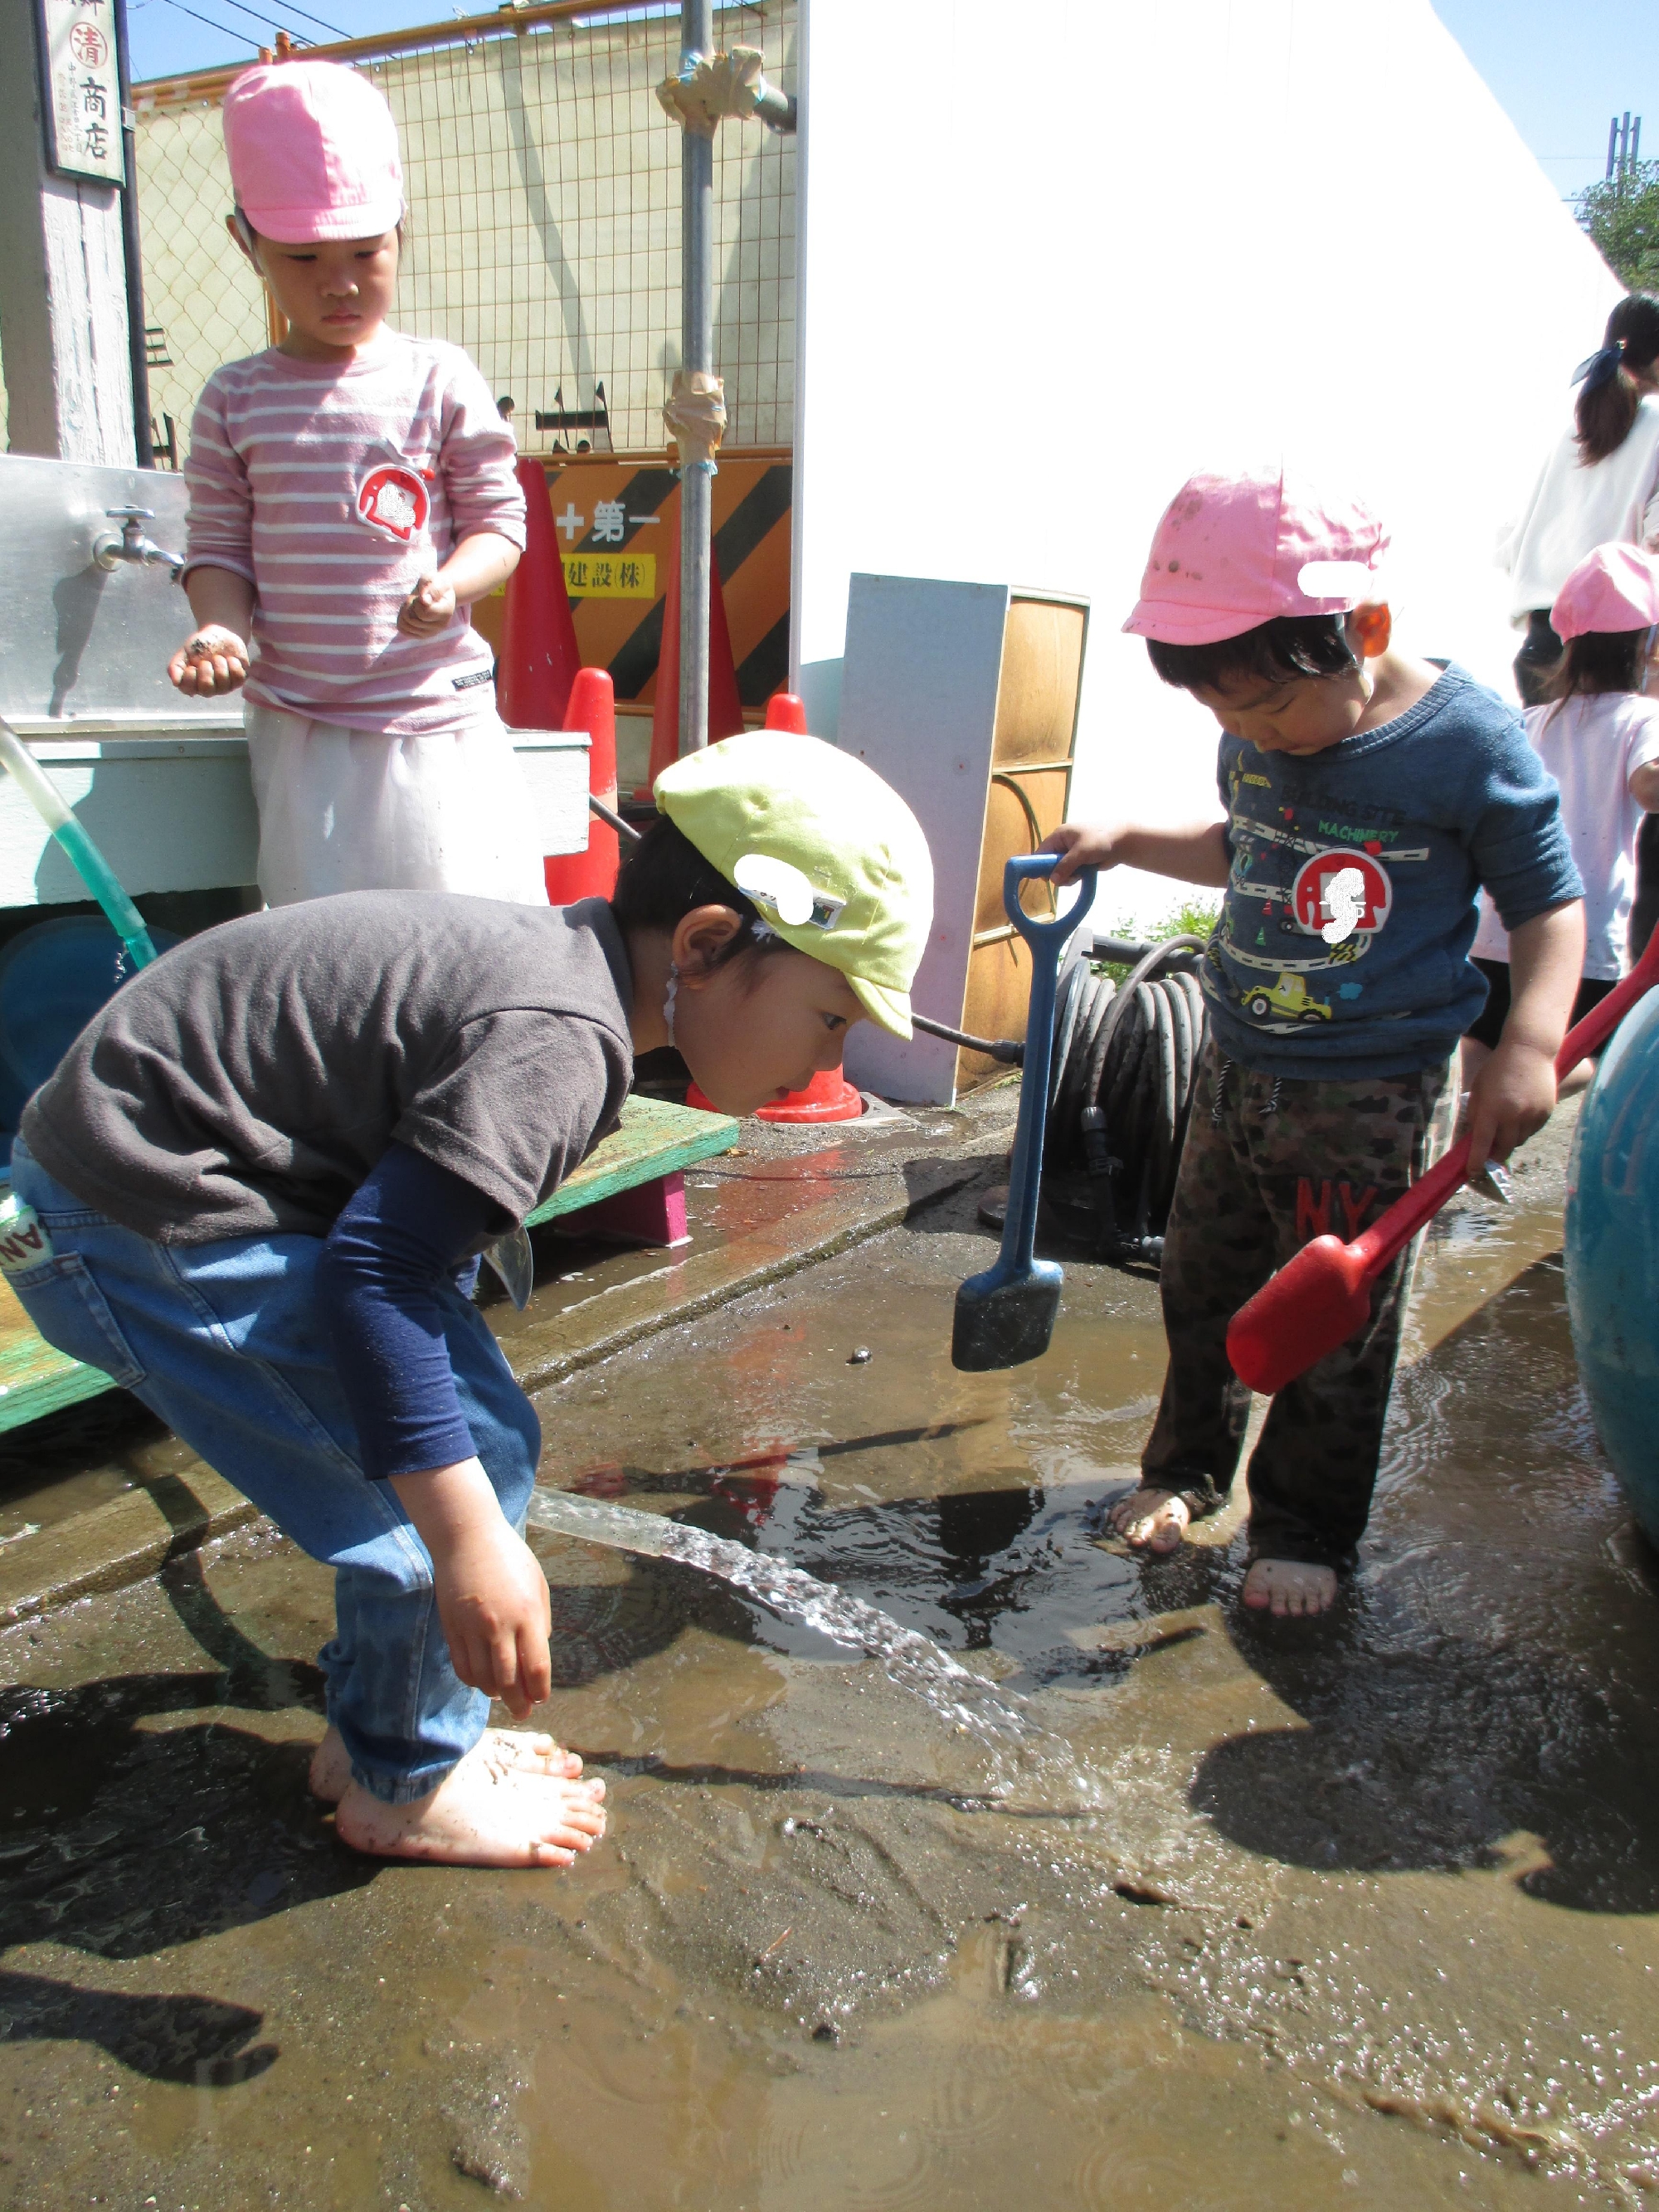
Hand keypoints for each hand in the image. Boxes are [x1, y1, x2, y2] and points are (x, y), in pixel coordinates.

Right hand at [168, 625, 248, 695]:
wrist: (221, 634)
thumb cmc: (200, 645)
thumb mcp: (184, 652)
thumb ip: (175, 666)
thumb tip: (175, 682)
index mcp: (192, 684)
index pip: (188, 689)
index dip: (191, 675)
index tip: (193, 664)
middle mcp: (208, 689)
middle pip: (207, 689)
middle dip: (206, 670)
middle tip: (206, 660)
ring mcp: (224, 687)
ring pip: (223, 683)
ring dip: (220, 664)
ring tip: (218, 657)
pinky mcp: (238, 681)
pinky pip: (238, 677)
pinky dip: (233, 663)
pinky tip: (230, 659)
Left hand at [398, 574, 457, 636]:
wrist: (438, 592)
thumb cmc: (434, 583)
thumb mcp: (433, 577)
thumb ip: (428, 585)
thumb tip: (424, 600)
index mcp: (446, 611)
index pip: (423, 613)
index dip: (416, 603)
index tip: (420, 595)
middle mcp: (441, 625)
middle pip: (413, 620)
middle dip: (409, 606)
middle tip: (415, 598)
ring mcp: (432, 632)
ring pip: (406, 625)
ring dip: (404, 611)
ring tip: (412, 604)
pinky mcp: (422, 635)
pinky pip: (403, 630)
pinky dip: (401, 619)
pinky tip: (408, 612)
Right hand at [430, 1517, 552, 1718]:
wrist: (468, 1537)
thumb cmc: (509, 1557)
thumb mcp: (537, 1585)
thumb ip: (540, 1622)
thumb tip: (538, 1655)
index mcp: (527, 1614)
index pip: (536, 1668)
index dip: (539, 1690)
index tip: (540, 1698)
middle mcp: (500, 1625)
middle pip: (509, 1681)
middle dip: (518, 1703)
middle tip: (523, 1713)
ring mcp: (472, 1628)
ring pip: (483, 1678)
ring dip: (494, 1694)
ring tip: (502, 1696)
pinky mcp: (451, 1627)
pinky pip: (462, 1666)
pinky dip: (472, 1680)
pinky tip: (481, 1681)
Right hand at [1040, 821, 1128, 885]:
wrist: (1123, 842)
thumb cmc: (1100, 840)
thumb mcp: (1081, 852)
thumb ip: (1065, 866)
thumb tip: (1052, 880)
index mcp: (1059, 836)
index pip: (1041, 851)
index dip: (1038, 864)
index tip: (1040, 877)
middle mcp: (1062, 845)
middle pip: (1049, 864)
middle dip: (1057, 873)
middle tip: (1066, 877)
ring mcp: (1071, 854)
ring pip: (1060, 871)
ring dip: (1068, 877)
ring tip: (1079, 874)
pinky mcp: (1079, 862)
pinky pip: (1070, 873)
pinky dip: (1075, 877)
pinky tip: (1083, 875)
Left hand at [1463, 1037, 1556, 1170]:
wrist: (1530, 1051)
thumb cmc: (1498, 1068)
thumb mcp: (1479, 1089)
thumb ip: (1476, 1115)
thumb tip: (1473, 1139)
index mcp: (1492, 1110)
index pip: (1482, 1144)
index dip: (1476, 1162)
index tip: (1472, 1172)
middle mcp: (1513, 1116)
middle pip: (1503, 1150)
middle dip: (1494, 1156)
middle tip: (1488, 1154)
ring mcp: (1532, 1116)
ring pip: (1519, 1142)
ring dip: (1509, 1141)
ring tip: (1505, 1125)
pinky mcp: (1545, 1113)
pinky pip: (1532, 1132)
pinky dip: (1523, 1130)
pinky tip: (1520, 1115)